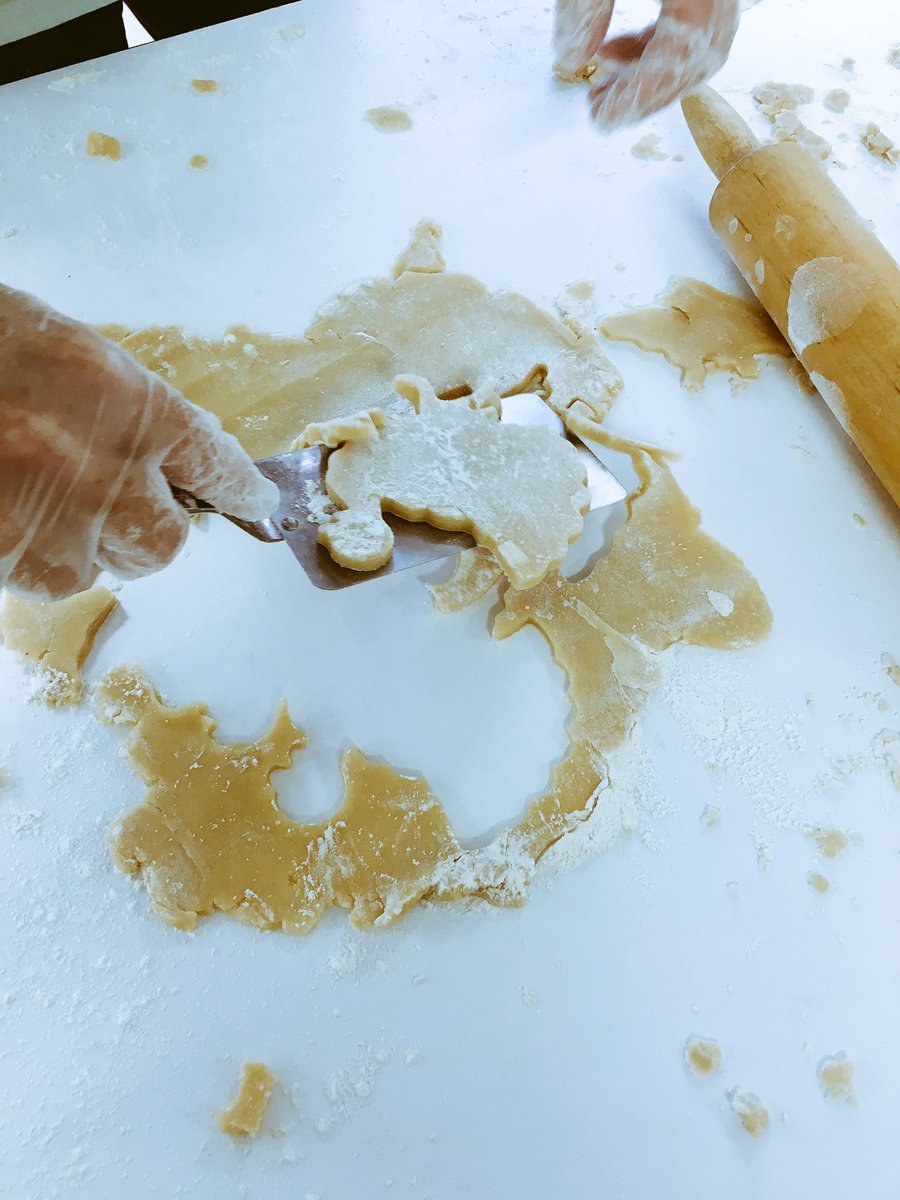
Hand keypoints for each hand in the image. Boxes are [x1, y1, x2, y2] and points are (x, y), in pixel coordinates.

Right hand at [0, 285, 277, 599]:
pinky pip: (38, 580)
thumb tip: (147, 454)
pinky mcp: (9, 560)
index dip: (239, 490)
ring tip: (30, 494)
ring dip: (79, 545)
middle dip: (148, 533)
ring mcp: (56, 527)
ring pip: (97, 569)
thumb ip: (114, 408)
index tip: (257, 504)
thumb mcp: (62, 352)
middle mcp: (110, 475)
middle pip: (167, 545)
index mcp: (134, 406)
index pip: (215, 464)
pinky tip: (2, 507)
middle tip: (114, 508)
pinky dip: (26, 555)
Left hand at [555, 0, 738, 127]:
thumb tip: (570, 59)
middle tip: (601, 112)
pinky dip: (654, 44)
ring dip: (648, 74)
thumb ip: (584, 9)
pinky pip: (692, 23)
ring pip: (696, 46)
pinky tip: (615, 51)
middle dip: (644, 95)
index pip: (675, 57)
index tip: (603, 120)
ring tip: (603, 86)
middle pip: (693, 60)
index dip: (636, 97)